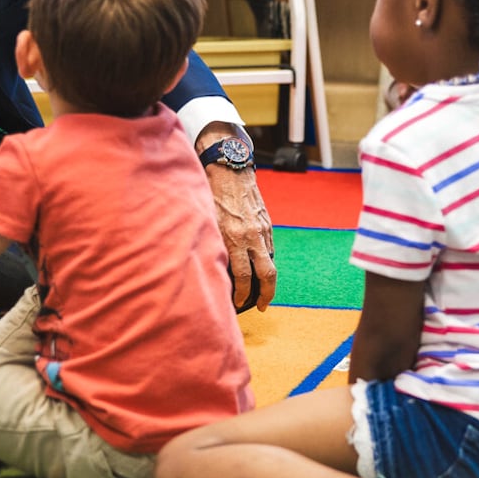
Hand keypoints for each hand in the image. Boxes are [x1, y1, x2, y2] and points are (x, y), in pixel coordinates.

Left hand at [208, 164, 276, 310]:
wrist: (230, 171)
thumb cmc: (212, 197)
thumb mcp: (208, 224)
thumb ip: (214, 246)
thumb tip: (214, 269)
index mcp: (234, 238)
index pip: (244, 276)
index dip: (242, 294)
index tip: (239, 303)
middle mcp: (251, 236)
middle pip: (267, 275)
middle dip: (266, 294)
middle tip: (261, 306)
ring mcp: (262, 230)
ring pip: (270, 262)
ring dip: (268, 280)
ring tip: (263, 292)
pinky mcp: (267, 224)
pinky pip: (269, 249)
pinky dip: (265, 261)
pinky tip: (259, 268)